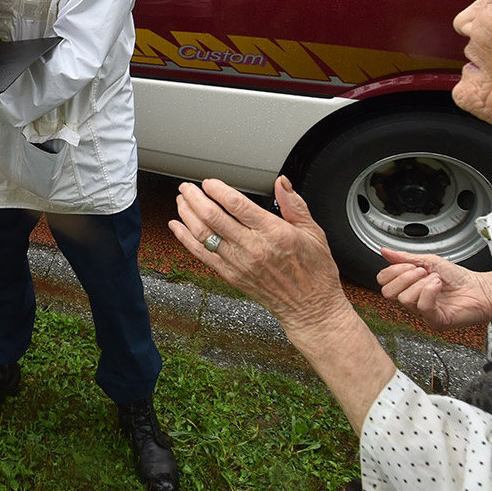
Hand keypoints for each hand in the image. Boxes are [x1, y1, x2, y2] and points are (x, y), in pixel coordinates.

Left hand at [171, 176, 397, 433]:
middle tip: (187, 187)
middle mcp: (253, 247)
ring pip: (204, 234)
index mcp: (273, 232)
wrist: (311, 308)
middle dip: (195, 198)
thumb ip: (294, 204)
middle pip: (213, 217)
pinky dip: (186, 239)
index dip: (217, 189)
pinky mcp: (232, 276)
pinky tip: (176, 227)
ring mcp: (239, 263)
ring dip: (187, 215)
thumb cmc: (315, 271)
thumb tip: (281, 182)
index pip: (236, 204)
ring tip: (181, 201)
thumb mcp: (313, 232)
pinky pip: (203, 255)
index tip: (209, 182)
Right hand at [376, 249, 491, 330]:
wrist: (480, 288)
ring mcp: (422, 313)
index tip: (409, 264)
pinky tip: (438, 286)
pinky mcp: (434, 320)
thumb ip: (405, 257)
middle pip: (388, 293)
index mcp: (408, 286)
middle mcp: (412, 301)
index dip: (393, 271)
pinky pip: (422, 306)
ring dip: (422, 283)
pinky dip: (429, 291)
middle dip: (404, 277)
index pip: (383, 282)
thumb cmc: (458, 277)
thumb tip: (385, 251)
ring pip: (405, 299)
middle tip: (421, 272)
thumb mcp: (429, 261)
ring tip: (436, 280)